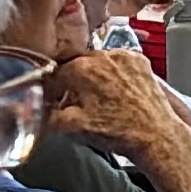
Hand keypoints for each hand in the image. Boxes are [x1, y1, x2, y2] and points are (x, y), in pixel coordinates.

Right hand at [42, 46, 190, 166]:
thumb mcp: (75, 127)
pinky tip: (117, 93)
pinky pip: (118, 63)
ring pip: (98, 62)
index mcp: (81, 69)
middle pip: (77, 65)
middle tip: (77, 102)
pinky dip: (114, 74)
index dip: (52, 89)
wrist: (156, 135)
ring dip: (94, 76)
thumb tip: (34, 111)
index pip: (55, 73)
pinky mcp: (139, 61)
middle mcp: (102, 56)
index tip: (53, 99)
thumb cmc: (118, 132)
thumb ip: (49, 116)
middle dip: (73, 82)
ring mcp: (123, 56)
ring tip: (99, 100)